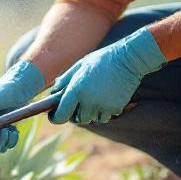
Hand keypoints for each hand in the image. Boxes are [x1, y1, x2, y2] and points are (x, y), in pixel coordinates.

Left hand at [49, 28, 166, 124]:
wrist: (127, 60)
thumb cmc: (101, 60)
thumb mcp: (79, 66)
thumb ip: (65, 80)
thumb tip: (53, 92)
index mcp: (77, 90)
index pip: (61, 115)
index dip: (56, 117)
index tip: (55, 115)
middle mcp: (89, 101)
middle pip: (79, 119)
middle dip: (77, 113)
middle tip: (80, 101)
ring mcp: (103, 106)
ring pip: (93, 119)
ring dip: (92, 112)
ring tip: (97, 96)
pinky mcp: (116, 108)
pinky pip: (106, 116)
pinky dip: (105, 111)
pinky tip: (107, 97)